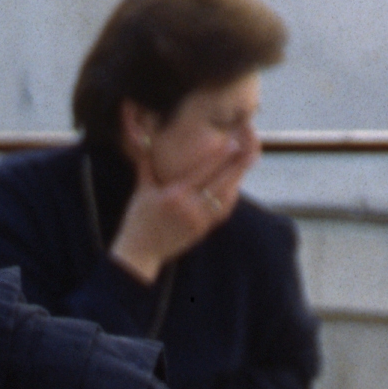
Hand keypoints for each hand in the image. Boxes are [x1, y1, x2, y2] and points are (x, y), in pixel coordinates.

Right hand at [111, 140, 247, 283]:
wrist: (140, 252)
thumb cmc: (138, 218)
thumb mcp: (142, 188)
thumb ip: (146, 162)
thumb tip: (140, 136)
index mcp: (175, 195)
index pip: (203, 171)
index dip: (220, 156)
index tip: (233, 142)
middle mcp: (190, 208)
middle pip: (221, 184)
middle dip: (237, 166)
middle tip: (249, 150)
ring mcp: (198, 222)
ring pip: (226, 199)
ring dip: (237, 181)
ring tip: (246, 163)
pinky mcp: (202, 231)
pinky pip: (222, 212)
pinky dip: (231, 197)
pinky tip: (235, 185)